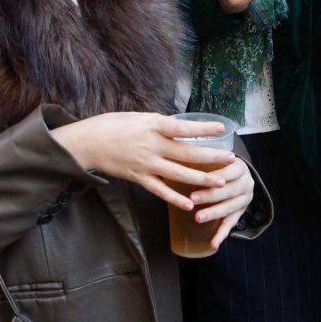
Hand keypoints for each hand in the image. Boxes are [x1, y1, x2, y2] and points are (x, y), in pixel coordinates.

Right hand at [48, 112, 238, 209]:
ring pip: (178, 173)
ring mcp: (146, 163)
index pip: (184, 128)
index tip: (222, 129)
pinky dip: (175, 198)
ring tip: (220, 183)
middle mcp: (152, 145)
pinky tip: (190, 204)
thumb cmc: (114, 125)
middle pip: (187, 153)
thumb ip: (161, 124)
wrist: (89, 142)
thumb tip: (182, 127)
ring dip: (201, 179)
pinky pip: (160, 190)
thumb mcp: (140, 116)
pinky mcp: (139, 177)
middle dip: (212, 157)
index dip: (203, 129)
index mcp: (153, 125)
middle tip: (231, 159)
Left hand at [187, 154, 254, 250]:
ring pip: (229, 208)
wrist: (240, 175)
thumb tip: (176, 159)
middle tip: (193, 199)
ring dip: (213, 213)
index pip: (229, 171)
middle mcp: (246, 184)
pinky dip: (221, 235)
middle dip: (210, 196)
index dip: (215, 176)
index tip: (198, 178)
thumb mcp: (216, 158)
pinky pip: (231, 224)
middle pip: (229, 190)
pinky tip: (213, 244)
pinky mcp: (240, 213)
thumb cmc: (220, 165)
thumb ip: (202, 159)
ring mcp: (244, 200)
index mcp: (240, 168)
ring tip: (198, 218)